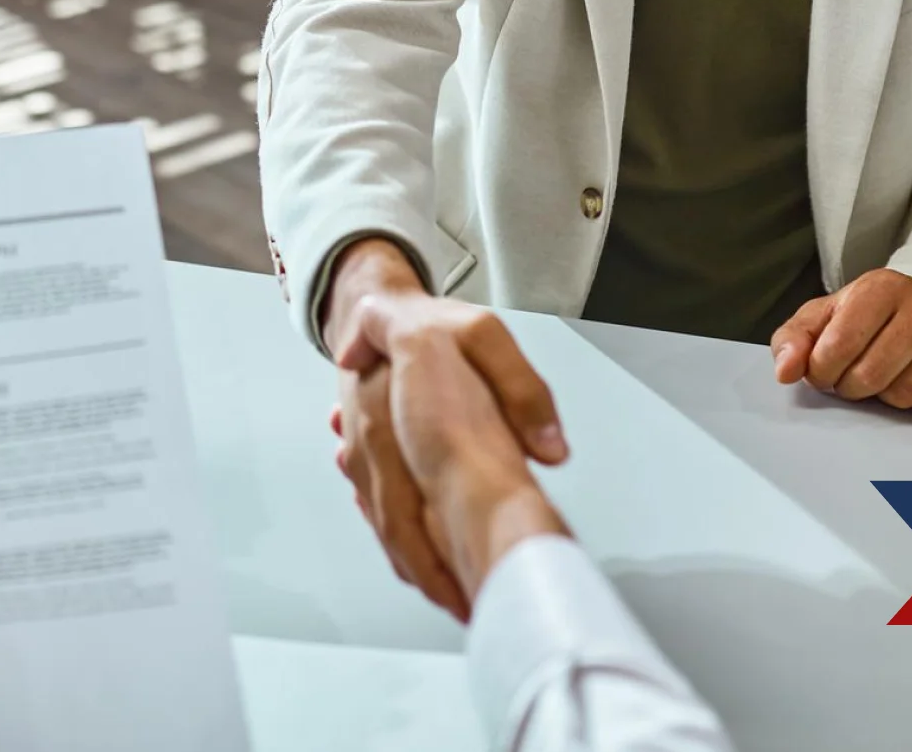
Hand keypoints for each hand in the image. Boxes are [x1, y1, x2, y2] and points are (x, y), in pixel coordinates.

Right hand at [337, 292, 569, 606]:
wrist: (376, 305)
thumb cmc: (433, 323)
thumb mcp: (484, 336)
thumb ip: (521, 388)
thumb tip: (552, 452)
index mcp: (392, 410)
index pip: (406, 499)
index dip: (436, 549)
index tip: (474, 584)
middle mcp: (369, 436)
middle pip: (394, 521)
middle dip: (433, 570)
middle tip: (473, 607)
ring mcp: (359, 448)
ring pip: (384, 519)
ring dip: (417, 563)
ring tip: (458, 599)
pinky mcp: (362, 454)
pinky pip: (377, 506)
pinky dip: (401, 540)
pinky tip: (426, 565)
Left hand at [770, 269, 911, 418]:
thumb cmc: (875, 312)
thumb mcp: (829, 312)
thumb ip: (796, 337)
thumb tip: (785, 371)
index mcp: (881, 288)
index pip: (838, 346)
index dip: (821, 370)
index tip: (822, 369)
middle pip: (870, 377)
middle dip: (850, 386)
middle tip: (851, 375)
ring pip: (904, 397)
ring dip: (884, 396)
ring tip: (884, 374)